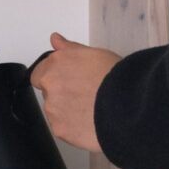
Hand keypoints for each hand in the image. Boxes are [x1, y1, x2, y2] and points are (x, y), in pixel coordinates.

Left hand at [30, 33, 120, 152]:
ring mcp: (53, 109)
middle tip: (84, 95)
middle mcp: (50, 85)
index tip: (67, 81)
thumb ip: (69, 48)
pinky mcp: (59, 129)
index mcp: (57, 64)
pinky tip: (90, 122)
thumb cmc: (116, 78)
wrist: (128, 106)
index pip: (39, 73)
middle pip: (48, 92)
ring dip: (67, 111)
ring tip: (91, 110)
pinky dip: (73, 127)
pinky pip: (62, 128)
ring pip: (55, 111)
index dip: (53, 77)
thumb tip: (55, 39)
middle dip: (61, 94)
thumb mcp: (95, 54)